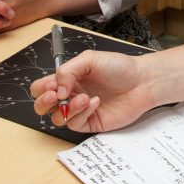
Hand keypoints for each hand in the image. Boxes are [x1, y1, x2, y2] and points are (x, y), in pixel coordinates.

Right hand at [29, 50, 155, 131]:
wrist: (142, 81)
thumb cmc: (119, 67)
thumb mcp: (89, 59)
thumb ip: (67, 71)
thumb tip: (56, 90)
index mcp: (67, 79)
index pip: (42, 87)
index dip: (42, 89)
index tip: (52, 86)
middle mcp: (71, 95)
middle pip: (43, 106)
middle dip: (43, 103)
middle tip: (56, 97)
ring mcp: (80, 110)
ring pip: (58, 118)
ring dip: (68, 108)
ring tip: (84, 97)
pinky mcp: (91, 123)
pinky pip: (76, 124)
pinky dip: (83, 113)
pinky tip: (95, 102)